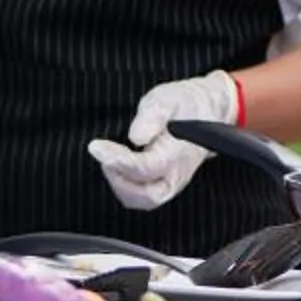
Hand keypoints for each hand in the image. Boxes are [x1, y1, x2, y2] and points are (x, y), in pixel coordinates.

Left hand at [88, 70, 237, 210]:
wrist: (204, 112)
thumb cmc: (183, 104)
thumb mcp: (167, 99)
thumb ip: (152, 117)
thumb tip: (135, 137)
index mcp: (178, 153)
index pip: (146, 168)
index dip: (118, 160)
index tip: (96, 147)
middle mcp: (177, 173)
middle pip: (147, 196)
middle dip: (119, 180)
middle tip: (103, 153)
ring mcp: (173, 182)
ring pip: (144, 200)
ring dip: (120, 184)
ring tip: (109, 157)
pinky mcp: (165, 183)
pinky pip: (143, 197)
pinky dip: (125, 186)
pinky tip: (117, 165)